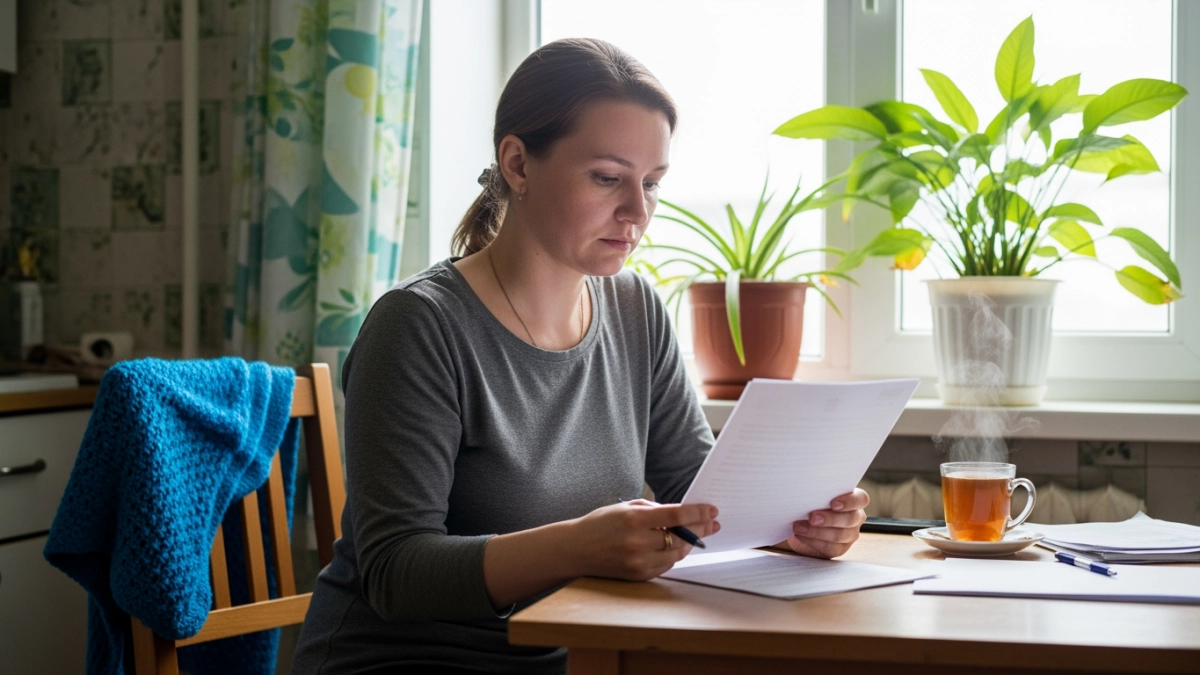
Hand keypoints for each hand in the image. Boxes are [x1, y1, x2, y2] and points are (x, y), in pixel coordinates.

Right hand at [568, 500, 719, 580]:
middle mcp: (637, 542)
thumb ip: (654, 509)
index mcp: (633, 520)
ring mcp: (638, 562)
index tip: (712, 510)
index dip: (697, 513)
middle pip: (680, 537)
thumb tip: (683, 513)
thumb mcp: (625, 507)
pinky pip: (666, 565)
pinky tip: (679, 546)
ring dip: (689, 543)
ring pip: (676, 553)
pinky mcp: (638, 575)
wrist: (576, 549)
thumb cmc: (601, 523)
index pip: (675, 516)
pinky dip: (674, 555)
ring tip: (697, 534)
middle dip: (700, 529)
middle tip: (712, 523)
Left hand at [786, 488, 868, 558]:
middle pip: (851, 519)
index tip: (833, 504)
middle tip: (812, 517)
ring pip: (840, 535)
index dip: (850, 501)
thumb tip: (807, 492)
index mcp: (854, 499)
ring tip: (799, 527)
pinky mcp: (839, 548)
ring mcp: (850, 534)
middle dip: (830, 519)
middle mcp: (856, 517)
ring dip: (817, 531)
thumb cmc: (809, 503)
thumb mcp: (814, 495)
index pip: (861, 499)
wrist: (800, 522)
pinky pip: (830, 548)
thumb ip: (817, 493)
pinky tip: (800, 535)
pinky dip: (812, 541)